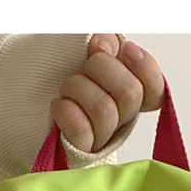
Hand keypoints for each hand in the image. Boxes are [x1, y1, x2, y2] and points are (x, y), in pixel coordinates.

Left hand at [50, 35, 164, 153]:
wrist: (35, 108)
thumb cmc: (67, 80)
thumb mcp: (92, 51)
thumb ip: (106, 41)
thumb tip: (102, 44)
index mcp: (130, 95)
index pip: (155, 88)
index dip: (146, 67)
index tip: (126, 49)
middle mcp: (121, 118)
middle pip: (130, 92)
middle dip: (101, 67)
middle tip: (85, 66)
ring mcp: (103, 136)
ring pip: (104, 109)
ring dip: (78, 87)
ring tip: (67, 88)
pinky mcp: (81, 148)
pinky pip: (81, 131)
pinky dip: (67, 110)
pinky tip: (60, 104)